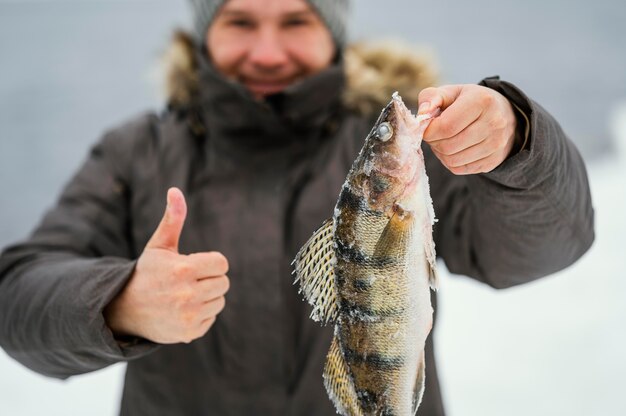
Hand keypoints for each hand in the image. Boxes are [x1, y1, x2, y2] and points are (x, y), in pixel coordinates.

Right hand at [104, 187, 229, 343]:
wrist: (125, 309)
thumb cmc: (147, 272)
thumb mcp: (159, 245)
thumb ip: (173, 219)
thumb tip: (175, 190)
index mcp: (183, 270)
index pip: (221, 263)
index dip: (210, 262)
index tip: (192, 265)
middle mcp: (187, 295)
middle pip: (223, 282)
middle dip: (208, 279)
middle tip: (187, 281)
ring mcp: (188, 316)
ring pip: (219, 300)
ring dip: (207, 296)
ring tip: (183, 295)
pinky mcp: (189, 333)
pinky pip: (212, 317)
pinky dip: (201, 314)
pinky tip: (181, 310)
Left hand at [418, 84, 517, 174]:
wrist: (503, 114)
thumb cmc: (470, 101)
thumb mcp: (451, 92)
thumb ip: (432, 98)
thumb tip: (422, 114)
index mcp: (482, 101)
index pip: (446, 126)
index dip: (429, 131)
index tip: (426, 128)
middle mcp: (494, 123)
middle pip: (448, 146)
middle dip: (434, 142)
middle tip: (434, 134)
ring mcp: (496, 145)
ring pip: (452, 161)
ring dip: (440, 153)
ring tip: (443, 140)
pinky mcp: (493, 161)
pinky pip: (459, 169)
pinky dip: (450, 161)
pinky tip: (453, 149)